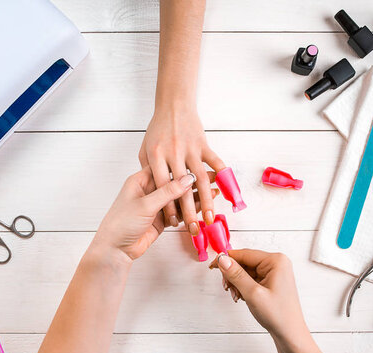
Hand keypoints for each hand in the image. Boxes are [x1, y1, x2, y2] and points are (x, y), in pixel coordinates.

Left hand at [91, 167, 217, 261]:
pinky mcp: (161, 219)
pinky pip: (179, 212)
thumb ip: (167, 192)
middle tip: (213, 177)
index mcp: (141, 180)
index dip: (184, 167)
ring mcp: (156, 205)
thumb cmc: (121, 223)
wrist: (115, 249)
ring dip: (195, 196)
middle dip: (194, 182)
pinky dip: (191, 210)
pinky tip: (204, 205)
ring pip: (180, 198)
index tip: (200, 164)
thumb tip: (188, 179)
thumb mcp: (145, 204)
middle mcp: (149, 190)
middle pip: (176, 183)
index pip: (166, 169)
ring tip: (214, 191)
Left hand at [139, 107, 224, 235]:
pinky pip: (214, 161)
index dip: (167, 206)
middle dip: (187, 211)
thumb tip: (152, 192)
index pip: (160, 188)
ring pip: (199, 180)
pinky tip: (227, 190)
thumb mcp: (144, 149)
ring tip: (209, 217)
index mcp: (154, 156)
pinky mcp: (203, 144)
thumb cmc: (157, 128)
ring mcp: (189, 148)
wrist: (173, 103)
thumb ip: (147, 169)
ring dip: (205, 201)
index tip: (173, 223)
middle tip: (193, 229)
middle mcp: (172, 153)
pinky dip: (222, 175)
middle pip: (179, 189)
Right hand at [210, 249, 308, 342]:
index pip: (244, 254)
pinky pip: (251, 278)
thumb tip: (222, 259)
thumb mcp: (253, 293)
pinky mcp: (271, 281)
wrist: (289, 334)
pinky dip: (243, 287)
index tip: (212, 265)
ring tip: (237, 296)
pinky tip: (242, 297)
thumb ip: (236, 274)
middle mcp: (276, 264)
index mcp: (276, 261)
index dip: (226, 259)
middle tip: (227, 288)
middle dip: (233, 275)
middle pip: (244, 262)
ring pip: (246, 271)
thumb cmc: (278, 315)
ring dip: (237, 283)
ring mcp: (274, 272)